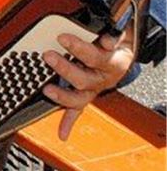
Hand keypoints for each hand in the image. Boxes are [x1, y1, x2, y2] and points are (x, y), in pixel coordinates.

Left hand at [42, 22, 135, 140]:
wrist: (124, 57)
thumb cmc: (117, 44)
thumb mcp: (120, 35)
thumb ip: (115, 35)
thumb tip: (106, 39)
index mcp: (112, 64)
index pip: (95, 57)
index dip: (79, 49)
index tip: (62, 37)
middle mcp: (102, 80)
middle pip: (84, 80)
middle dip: (64, 69)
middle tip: (47, 55)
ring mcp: (93, 90)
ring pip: (79, 98)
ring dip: (62, 96)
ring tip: (46, 89)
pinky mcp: (86, 96)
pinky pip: (77, 111)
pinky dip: (68, 123)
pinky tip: (62, 135)